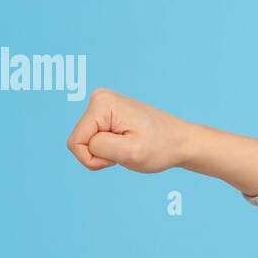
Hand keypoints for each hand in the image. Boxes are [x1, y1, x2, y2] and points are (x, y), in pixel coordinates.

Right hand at [65, 88, 193, 172]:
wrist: (181, 141)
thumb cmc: (161, 147)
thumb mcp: (131, 153)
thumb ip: (100, 147)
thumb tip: (82, 143)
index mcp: (102, 103)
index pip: (75, 143)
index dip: (95, 158)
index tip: (120, 154)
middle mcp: (99, 99)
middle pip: (79, 142)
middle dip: (101, 154)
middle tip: (127, 151)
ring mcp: (103, 106)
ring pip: (87, 143)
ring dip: (106, 152)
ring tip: (129, 146)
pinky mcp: (107, 115)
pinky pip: (95, 141)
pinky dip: (110, 149)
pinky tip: (128, 143)